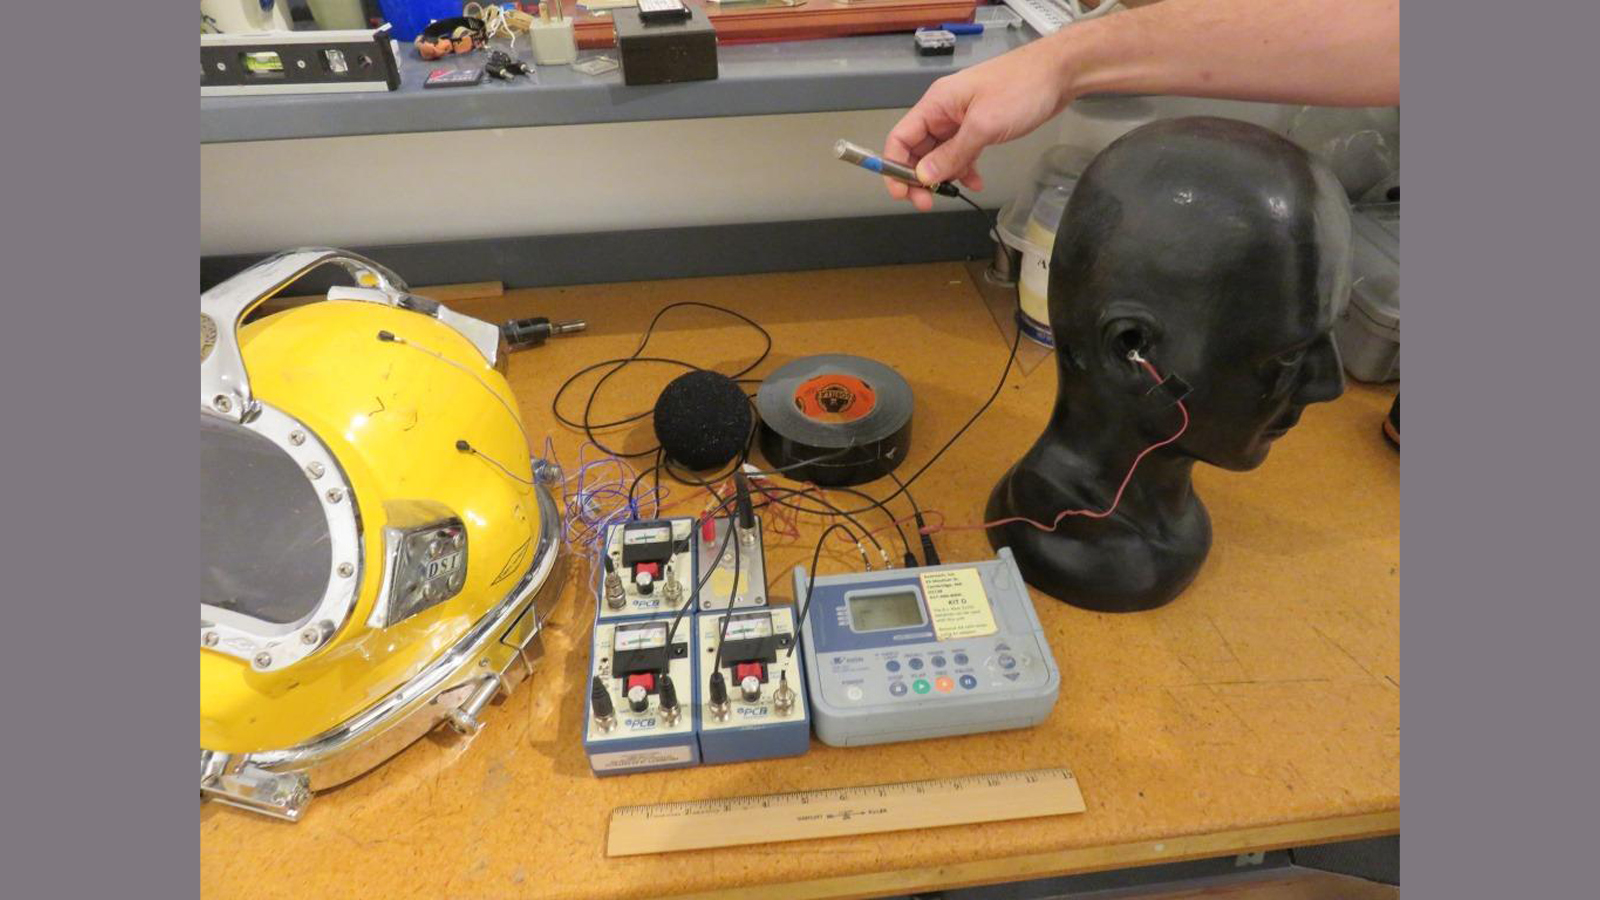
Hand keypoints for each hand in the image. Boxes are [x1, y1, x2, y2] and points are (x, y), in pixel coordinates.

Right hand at [884, 37, 1076, 209]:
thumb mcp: (983, 125)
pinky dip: (965, 169)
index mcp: (936, 105)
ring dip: (943, 175)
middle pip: (917, 150)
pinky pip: (962, 153)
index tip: (902, 194)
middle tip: (927, 202)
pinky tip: (976, 182)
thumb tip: (924, 176)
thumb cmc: (1020, 90)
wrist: (1057, 74)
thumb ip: (952, 154)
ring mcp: (962, 120)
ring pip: (940, 154)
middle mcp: (944, 113)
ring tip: (952, 194)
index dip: (894, 167)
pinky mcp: (980, 127)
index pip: (900, 138)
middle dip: (918, 177)